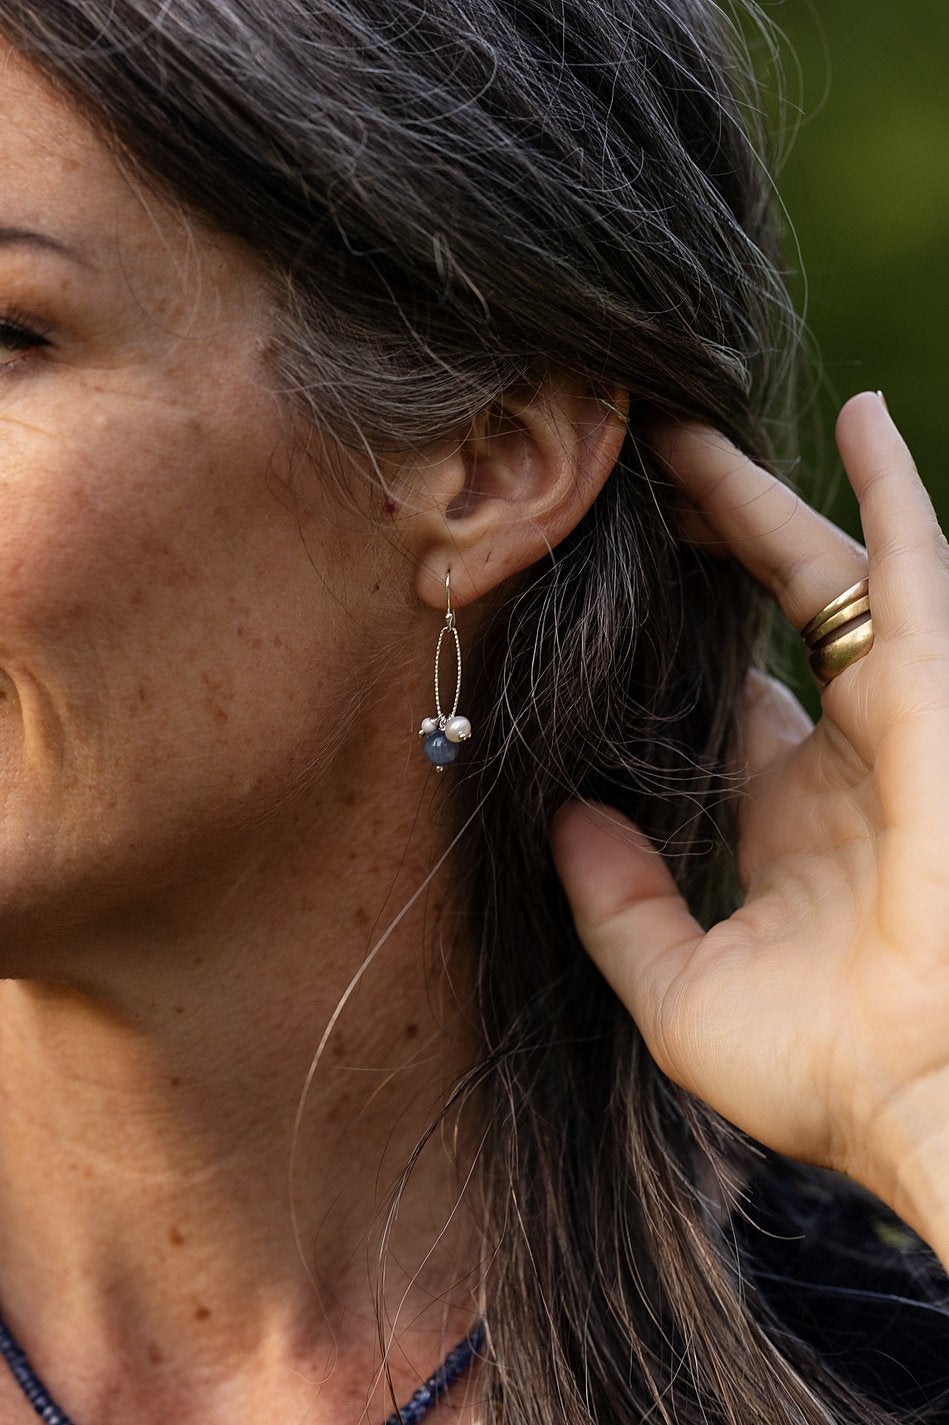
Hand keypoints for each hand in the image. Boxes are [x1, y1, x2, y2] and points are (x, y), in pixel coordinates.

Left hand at [549, 391, 948, 1256]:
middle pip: (766, 615)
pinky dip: (892, 493)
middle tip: (635, 472)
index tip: (608, 583)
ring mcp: (898, 717)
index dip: (675, 638)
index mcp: (789, 818)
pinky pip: (914, 569)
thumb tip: (559, 824)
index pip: (727, 696)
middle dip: (705, 541)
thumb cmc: (826, 1072)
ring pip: (827, 572)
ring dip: (761, 499)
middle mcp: (846, 754)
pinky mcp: (934, 694)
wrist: (934, 1101)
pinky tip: (857, 418)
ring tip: (686, 427)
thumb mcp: (684, 995)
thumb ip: (617, 910)